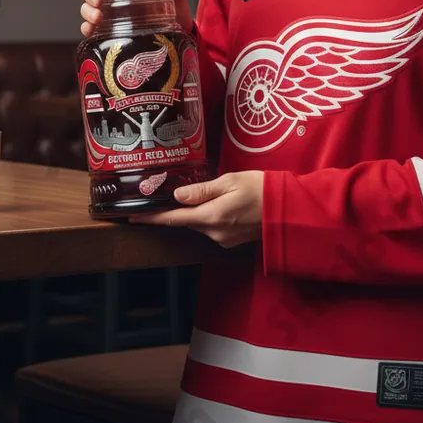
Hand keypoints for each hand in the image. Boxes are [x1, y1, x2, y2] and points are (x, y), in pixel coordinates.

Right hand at [78, 0, 193, 37]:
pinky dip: (87, 28)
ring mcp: (108, 12)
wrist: (178, 34)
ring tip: (98, 18)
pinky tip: (91, 30)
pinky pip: (90, 28)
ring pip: (86, 7)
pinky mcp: (108, 30)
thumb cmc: (173, 8)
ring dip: (88, 11)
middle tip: (100, 0)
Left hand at [129, 171, 263, 248]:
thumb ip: (202, 190)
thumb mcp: (230, 181)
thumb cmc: (262, 189)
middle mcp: (215, 233)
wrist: (289, 210)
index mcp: (212, 217)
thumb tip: (177, 195)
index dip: (152, 218)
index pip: (174, 219)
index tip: (132, 216)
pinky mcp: (232, 240)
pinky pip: (212, 227)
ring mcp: (224, 239)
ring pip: (199, 224)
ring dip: (195, 212)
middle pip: (186, 221)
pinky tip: (217, 203)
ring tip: (200, 194)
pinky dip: (208, 216)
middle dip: (176, 209)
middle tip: (166, 194)